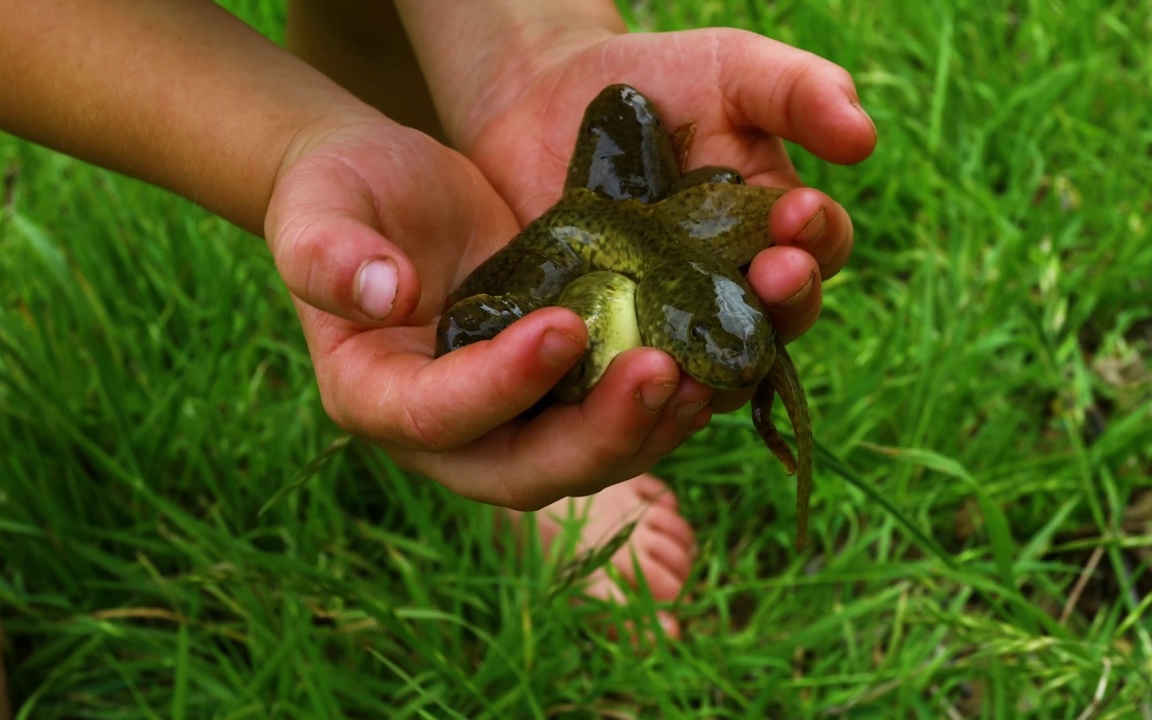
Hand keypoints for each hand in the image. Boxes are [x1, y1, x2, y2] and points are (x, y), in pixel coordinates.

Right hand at [264, 118, 714, 509]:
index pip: (435, 415)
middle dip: (595, 436)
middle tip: (658, 373)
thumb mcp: (318, 206)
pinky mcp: (559, 394)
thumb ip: (328, 252)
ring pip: (581, 461)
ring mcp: (508, 420)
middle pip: (523, 472)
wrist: (395, 194)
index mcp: (375, 396)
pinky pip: (611, 420)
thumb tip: (379, 292)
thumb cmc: (343, 193)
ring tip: (699, 379)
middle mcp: (447, 430)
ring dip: (643, 432)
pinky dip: (660, 406)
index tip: (563, 325)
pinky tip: (710, 365)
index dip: (500, 384)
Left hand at [428, 26, 876, 408]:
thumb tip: (863, 138)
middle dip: (782, 301)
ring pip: (709, 370)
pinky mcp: (604, 343)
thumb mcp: (731, 70)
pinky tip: (623, 361)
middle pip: (777, 324)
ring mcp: (669, 325)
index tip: (798, 210)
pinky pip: (624, 381)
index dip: (816, 237)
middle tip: (772, 272)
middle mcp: (732, 291)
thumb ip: (797, 91)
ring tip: (708, 339)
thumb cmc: (657, 82)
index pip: (819, 250)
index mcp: (775, 232)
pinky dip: (627, 382)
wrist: (544, 99)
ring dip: (715, 361)